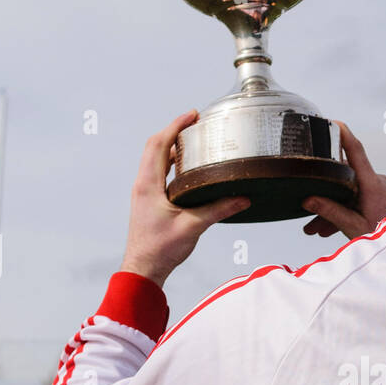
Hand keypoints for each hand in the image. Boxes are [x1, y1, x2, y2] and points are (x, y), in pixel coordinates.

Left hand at [120, 111, 250, 286]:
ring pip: (155, 160)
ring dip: (171, 147)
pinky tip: (188, 169)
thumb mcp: (193, 227)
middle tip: (195, 123)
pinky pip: (158, 173)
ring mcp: (144, 192)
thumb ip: (218, 210)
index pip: (159, 144)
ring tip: (193, 141)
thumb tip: (242, 199)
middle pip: (155, 147)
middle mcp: (143, 184)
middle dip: (174, 131)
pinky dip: (171, 163)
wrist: (143, 269)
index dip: (175, 126)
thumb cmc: (160, 250)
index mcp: (149, 184)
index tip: (192, 115)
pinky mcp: (148, 201)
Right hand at [302, 121, 385, 239]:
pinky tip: (331, 228)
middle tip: (305, 206)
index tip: (329, 121)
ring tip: (317, 228)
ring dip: (333, 207)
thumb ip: (331, 213)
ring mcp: (380, 188)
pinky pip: (358, 197)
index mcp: (372, 184)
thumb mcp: (355, 228)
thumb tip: (308, 200)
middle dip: (324, 191)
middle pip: (344, 177)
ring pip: (349, 190)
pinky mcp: (381, 196)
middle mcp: (377, 181)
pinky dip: (345, 209)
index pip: (355, 150)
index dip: (341, 133)